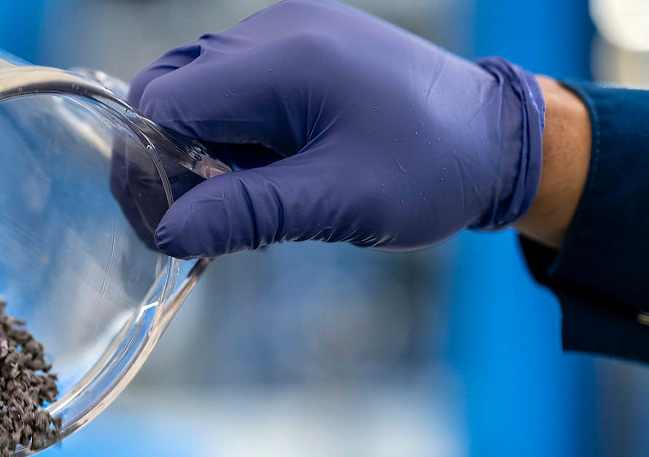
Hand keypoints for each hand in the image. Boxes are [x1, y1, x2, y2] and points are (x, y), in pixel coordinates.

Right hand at [130, 0, 545, 257]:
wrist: (499, 136)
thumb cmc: (431, 169)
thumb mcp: (340, 203)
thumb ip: (247, 213)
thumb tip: (166, 233)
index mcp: (283, 60)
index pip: (162, 101)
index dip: (149, 167)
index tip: (170, 226)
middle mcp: (274, 30)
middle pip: (167, 88)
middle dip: (166, 159)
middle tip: (203, 221)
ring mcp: (286, 32)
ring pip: (195, 88)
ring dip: (198, 150)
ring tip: (243, 200)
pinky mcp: (299, 48)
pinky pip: (232, 86)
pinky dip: (229, 135)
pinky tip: (264, 174)